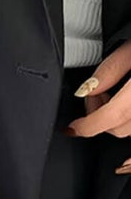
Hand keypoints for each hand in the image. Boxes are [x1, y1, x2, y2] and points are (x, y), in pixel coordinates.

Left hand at [65, 39, 130, 173]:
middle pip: (119, 128)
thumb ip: (110, 70)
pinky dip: (128, 120)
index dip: (87, 127)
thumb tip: (87, 90)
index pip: (110, 119)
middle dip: (99, 116)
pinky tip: (125, 109)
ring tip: (115, 93)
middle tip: (97, 93)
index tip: (73, 128)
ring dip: (116, 119)